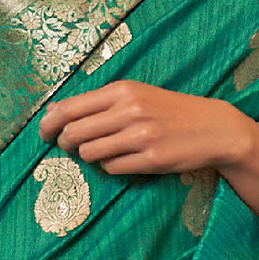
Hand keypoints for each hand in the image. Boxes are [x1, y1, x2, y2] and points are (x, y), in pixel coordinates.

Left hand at [38, 81, 251, 175]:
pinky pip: (111, 168)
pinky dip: (111, 167)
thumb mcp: (135, 96)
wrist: (213, 128)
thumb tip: (54, 110)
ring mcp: (140, 136)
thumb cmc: (169, 111)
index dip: (48, 124)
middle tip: (71, 147)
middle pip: (74, 133)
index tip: (44, 134)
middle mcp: (129, 111)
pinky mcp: (151, 160)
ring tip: (104, 151)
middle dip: (66, 144)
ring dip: (89, 156)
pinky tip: (124, 159)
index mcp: (122, 91)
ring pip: (89, 153)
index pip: (69, 108)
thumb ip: (97, 103)